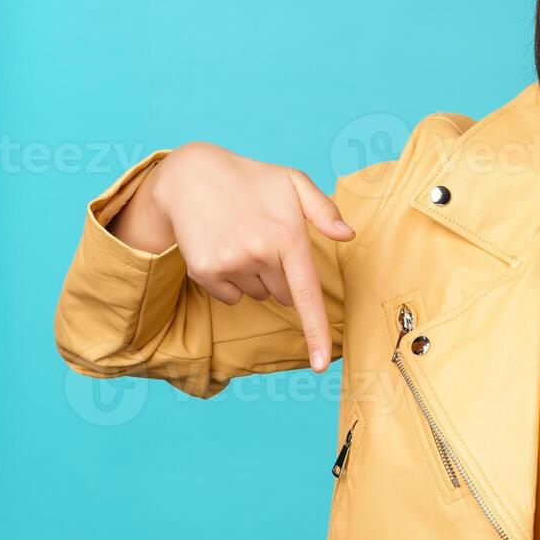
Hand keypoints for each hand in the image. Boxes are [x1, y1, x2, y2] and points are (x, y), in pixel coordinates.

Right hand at [132, 142, 353, 370]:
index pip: (306, 294)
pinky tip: (224, 248)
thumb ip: (324, 210)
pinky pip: (230, 296)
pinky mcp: (204, 271)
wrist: (191, 175)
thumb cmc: (251, 179)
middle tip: (265, 238)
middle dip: (281, 275)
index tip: (320, 364)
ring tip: (242, 237)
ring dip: (256, 276)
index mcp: (288, 236)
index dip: (315, 332)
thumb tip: (347, 235)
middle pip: (284, 294)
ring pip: (258, 294)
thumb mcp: (293, 182)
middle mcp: (259, 254)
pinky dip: (231, 281)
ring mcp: (230, 264)